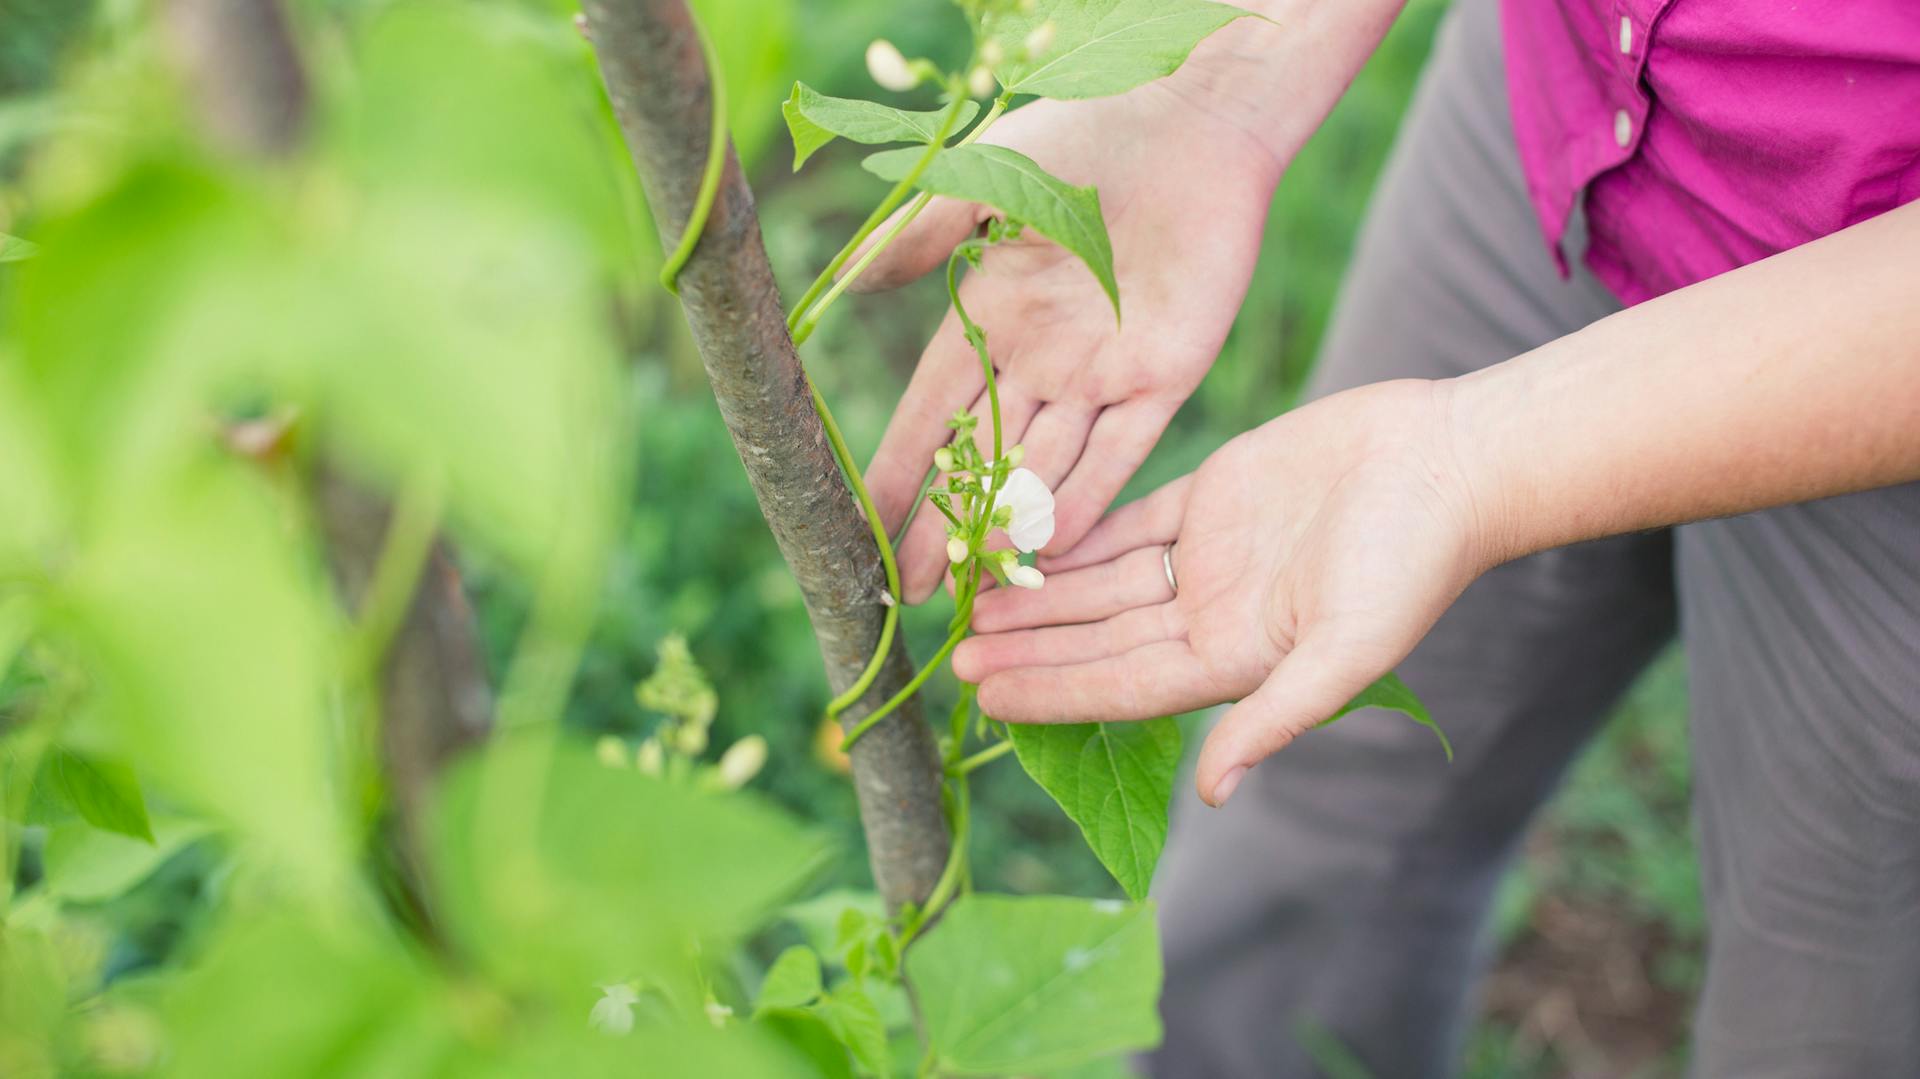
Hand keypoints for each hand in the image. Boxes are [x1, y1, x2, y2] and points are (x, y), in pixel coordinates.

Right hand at [855, 85, 1284, 601]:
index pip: (932, 412)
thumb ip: (921, 236)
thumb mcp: (984, 180)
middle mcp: (1041, 358)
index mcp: (989, 315)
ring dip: (1012, 528)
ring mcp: (1102, 373)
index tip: (862, 524)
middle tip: (913, 593)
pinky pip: (1122, 452)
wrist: (1190, 113)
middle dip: (947, 526)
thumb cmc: (1082, 131)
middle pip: (984, 458)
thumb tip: (847, 284)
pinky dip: (1090, 498)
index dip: (899, 469)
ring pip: (1048, 468)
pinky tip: (1056, 547)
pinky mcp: (1166, 376)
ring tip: (976, 589)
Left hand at [950, 379, 1490, 806]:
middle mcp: (1213, 615)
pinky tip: (1027, 536)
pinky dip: (1079, 530)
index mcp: (1237, 660)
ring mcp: (1211, 556)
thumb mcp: (1348, 651)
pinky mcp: (1215, 495)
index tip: (986, 695)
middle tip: (955, 652)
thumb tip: (1218, 794)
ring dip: (1042, 590)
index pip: (1123, 686)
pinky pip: (1130, 519)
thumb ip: (1276, 717)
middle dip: (1030, 646)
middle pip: (1100, 638)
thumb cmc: (1414, 561)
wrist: (1452, 460)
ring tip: (973, 596)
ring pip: (1104, 580)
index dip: (1054, 691)